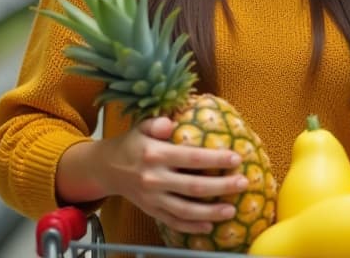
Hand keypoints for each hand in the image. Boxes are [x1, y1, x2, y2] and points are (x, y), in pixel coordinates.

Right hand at [58, 116, 248, 234]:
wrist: (106, 168)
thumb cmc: (132, 144)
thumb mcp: (141, 127)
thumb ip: (156, 123)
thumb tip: (169, 123)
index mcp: (155, 155)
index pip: (191, 157)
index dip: (215, 158)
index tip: (236, 158)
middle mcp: (154, 178)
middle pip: (193, 186)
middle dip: (221, 186)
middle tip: (243, 184)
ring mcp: (152, 198)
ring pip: (185, 209)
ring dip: (210, 212)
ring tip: (232, 211)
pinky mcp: (151, 210)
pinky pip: (173, 222)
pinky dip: (191, 227)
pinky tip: (209, 226)